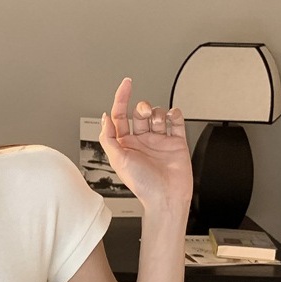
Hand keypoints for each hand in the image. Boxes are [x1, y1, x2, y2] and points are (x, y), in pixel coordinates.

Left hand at [99, 77, 191, 212]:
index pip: (120, 116)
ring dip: (157, 113)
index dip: (121, 98)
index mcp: (125, 144)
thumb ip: (108, 138)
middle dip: (142, 108)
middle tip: (144, 113)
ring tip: (159, 123)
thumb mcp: (117, 160)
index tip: (126, 84)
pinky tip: (172, 117)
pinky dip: (174, 114)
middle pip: (140, 113)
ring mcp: (159, 140)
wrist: (167, 197)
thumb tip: (104, 118)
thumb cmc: (142, 184)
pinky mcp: (176, 142)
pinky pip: (175, 121)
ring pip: (157, 114)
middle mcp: (141, 141)